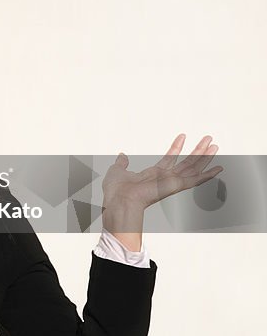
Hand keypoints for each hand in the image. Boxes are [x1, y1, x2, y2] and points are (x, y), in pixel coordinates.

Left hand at [103, 134, 222, 212]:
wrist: (119, 199)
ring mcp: (172, 182)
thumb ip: (122, 163)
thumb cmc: (116, 189)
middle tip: (208, 139)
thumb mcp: (117, 170)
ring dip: (205, 156)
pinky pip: (196, 180)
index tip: (182, 136)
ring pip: (193, 167)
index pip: (169, 158)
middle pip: (186, 162)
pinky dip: (208, 174)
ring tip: (215, 145)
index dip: (176, 147)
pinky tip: (219, 168)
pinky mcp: (176, 186)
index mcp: (153, 174)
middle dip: (198, 150)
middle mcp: (165, 178)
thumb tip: (122, 155)